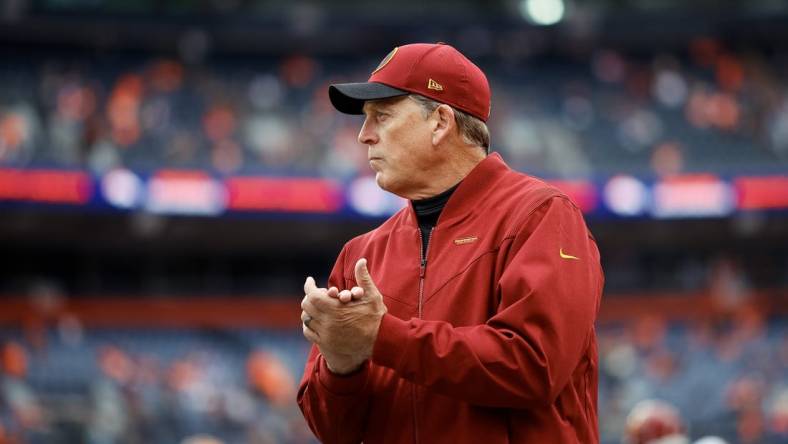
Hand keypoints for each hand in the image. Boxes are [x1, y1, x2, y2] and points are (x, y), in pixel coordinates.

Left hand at [300, 258, 386, 373]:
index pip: (312, 295)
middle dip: (309, 296)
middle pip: (307, 306)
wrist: (380, 343)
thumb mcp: (372, 296)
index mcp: (336, 309)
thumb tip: (361, 261)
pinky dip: (309, 324)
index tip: (310, 281)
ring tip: (316, 306)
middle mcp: (327, 322)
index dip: (309, 286)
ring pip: (306, 319)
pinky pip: (308, 332)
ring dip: (309, 310)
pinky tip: (316, 320)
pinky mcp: (325, 344)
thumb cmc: (377, 319)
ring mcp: (325, 334)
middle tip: (316, 293)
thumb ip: (363, 278)